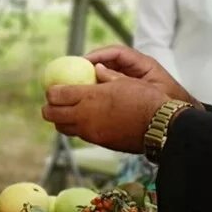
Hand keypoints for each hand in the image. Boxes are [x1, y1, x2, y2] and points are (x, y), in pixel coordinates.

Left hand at [41, 75, 169, 153]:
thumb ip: (106, 77)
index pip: (55, 96)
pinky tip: (86, 121)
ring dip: (61, 120)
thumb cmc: (147, 99)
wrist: (162, 126)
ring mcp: (91, 132)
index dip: (51, 92)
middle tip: (54, 102)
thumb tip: (95, 69)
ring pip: (62, 128)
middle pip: (51, 114)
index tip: (53, 89)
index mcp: (89, 97)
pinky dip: (77, 128)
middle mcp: (85, 116)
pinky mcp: (99, 142)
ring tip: (68, 112)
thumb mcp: (125, 82)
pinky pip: (79, 135)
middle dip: (49, 107)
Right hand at [85, 45, 198, 105]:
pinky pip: (107, 86)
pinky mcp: (126, 91)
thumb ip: (123, 80)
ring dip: (91, 77)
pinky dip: (97, 89)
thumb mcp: (147, 90)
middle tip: (74, 72)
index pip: (118, 52)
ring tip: (77, 84)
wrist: (178, 121)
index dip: (99, 54)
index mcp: (143, 65)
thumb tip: (98, 70)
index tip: (84, 61)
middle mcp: (135, 70)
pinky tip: (87, 96)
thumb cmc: (169, 103)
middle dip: (90, 65)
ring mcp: (130, 80)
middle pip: (108, 61)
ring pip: (105, 74)